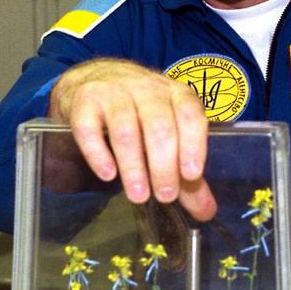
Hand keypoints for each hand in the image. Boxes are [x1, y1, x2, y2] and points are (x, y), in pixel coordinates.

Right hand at [49, 58, 216, 220]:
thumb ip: (187, 175)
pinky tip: (107, 174)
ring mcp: (113, 92)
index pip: (189, 114)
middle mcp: (146, 89)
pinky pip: (89, 128)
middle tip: (164, 195)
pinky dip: (98, 153)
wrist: (94, 78)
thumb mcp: (169, 135)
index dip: (193, 144)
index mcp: (175, 94)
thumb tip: (206, 211)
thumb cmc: (140, 113)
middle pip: (158, 125)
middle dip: (163, 164)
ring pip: (125, 128)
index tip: (191, 175)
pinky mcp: (84, 101)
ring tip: (138, 195)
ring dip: (133, 165)